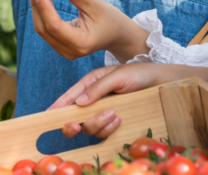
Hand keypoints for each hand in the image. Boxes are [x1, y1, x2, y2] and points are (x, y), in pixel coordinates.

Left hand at [29, 0, 150, 61]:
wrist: (117, 36)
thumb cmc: (111, 20)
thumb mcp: (96, 6)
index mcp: (80, 43)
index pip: (54, 25)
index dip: (43, 6)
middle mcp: (69, 51)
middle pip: (44, 28)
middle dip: (36, 5)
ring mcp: (64, 51)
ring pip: (43, 29)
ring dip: (37, 8)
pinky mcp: (61, 46)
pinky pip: (47, 29)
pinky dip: (42, 13)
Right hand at [50, 63, 175, 140]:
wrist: (160, 84)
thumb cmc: (139, 74)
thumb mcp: (118, 75)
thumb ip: (97, 88)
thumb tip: (79, 104)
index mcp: (90, 84)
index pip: (69, 97)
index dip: (56, 107)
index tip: (47, 116)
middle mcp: (93, 100)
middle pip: (74, 118)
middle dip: (76, 123)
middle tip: (79, 124)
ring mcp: (103, 113)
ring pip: (89, 128)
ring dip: (99, 123)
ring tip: (115, 113)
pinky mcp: (113, 124)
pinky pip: (103, 133)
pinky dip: (109, 128)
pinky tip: (120, 118)